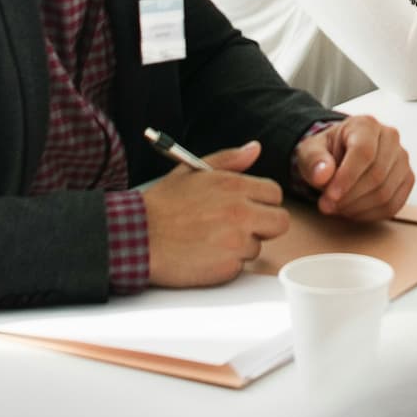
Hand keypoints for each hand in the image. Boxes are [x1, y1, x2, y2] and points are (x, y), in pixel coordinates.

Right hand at [142, 141, 285, 283]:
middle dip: (263, 225)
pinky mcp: (227, 267)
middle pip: (280, 222)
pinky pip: (240, 267)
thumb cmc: (162, 205)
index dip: (261, 202)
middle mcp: (241, 213)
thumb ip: (229, 159)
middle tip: (238, 227)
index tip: (247, 207)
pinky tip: (204, 255)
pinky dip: (225, 264)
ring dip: (240, 247)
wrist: (136, 237)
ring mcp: (236, 242)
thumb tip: (254, 149)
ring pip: (257, 247)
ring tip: (209, 240)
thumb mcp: (192, 171)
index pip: (274, 194)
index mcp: (234, 186)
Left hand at [292, 116, 412, 222]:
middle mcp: (390, 138)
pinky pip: (393, 205)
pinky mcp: (407, 179)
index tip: (329, 197)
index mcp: (366, 125)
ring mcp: (402, 159)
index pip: (364, 153)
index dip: (346, 178)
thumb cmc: (327, 152)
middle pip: (376, 175)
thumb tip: (322, 175)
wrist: (341, 155)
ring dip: (357, 208)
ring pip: (385, 193)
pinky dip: (370, 214)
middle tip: (327, 206)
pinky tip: (353, 211)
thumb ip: (314, 160)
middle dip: (349, 197)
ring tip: (338, 207)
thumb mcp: (310, 151)